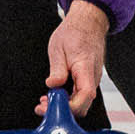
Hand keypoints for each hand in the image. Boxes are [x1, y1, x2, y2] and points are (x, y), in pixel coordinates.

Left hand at [35, 0, 108, 117]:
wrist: (88, 23)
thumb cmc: (74, 32)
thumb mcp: (58, 47)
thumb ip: (57, 69)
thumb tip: (52, 85)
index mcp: (86, 67)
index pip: (85, 94)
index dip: (71, 106)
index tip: (52, 106)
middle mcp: (92, 76)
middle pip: (83, 104)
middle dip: (63, 110)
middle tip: (42, 107)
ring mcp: (91, 79)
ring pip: (81, 101)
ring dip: (64, 106)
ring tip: (45, 102)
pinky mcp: (87, 79)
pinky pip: (79, 95)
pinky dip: (67, 99)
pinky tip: (54, 95)